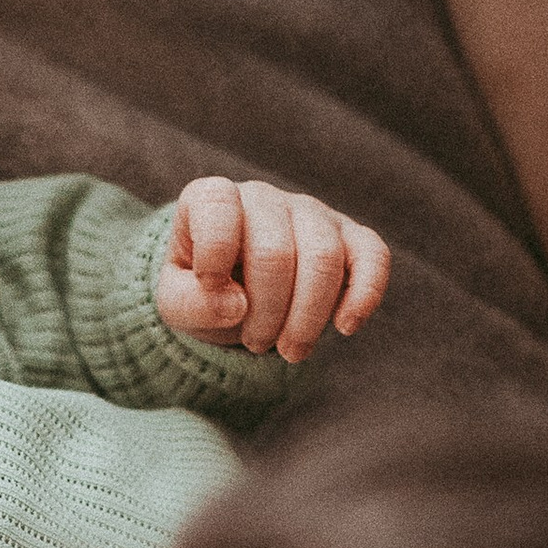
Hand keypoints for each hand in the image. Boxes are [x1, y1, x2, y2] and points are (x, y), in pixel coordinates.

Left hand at [155, 179, 389, 361]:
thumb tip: (237, 304)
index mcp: (212, 200)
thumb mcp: (175, 303)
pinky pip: (372, 255)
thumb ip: (191, 304)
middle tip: (257, 344)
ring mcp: (311, 212)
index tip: (210, 287)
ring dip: (307, 318)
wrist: (236, 294)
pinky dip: (364, 295)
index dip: (214, 251)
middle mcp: (263, 197)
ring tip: (290, 350)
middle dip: (267, 313)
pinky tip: (345, 327)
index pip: (217, 203)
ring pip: (324, 257)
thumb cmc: (203, 291)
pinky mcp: (350, 236)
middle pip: (276, 252)